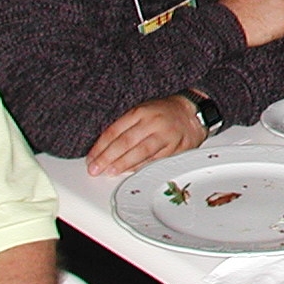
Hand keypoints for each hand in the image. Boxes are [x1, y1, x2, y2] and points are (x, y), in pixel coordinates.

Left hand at [86, 95, 203, 175]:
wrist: (193, 112)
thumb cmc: (163, 113)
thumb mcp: (142, 111)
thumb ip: (124, 128)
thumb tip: (104, 150)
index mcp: (141, 112)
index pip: (115, 130)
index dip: (100, 146)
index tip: (91, 158)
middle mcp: (153, 122)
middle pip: (126, 142)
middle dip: (108, 157)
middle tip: (96, 169)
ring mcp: (166, 135)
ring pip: (141, 152)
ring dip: (123, 164)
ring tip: (110, 172)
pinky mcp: (177, 147)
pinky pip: (156, 160)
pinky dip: (142, 167)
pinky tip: (131, 172)